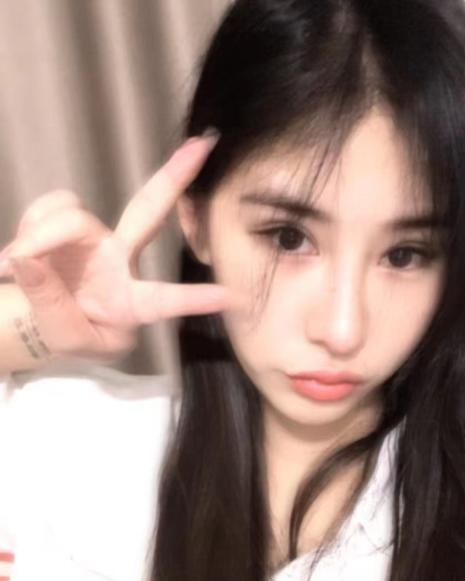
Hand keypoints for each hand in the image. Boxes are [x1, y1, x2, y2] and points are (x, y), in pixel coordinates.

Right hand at [0, 133, 238, 362]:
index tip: (229, 296)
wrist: (44, 317)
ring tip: (13, 266)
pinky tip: (19, 254)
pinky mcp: (70, 224)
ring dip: (39, 236)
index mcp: (132, 304)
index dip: (193, 299)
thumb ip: (49, 303)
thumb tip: (25, 258)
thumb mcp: (65, 337)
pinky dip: (29, 227)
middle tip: (204, 145)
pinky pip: (48, 208)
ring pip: (72, 217)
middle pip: (147, 212)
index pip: (164, 301)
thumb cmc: (72, 332)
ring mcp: (98, 239)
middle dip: (174, 178)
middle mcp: (122, 262)